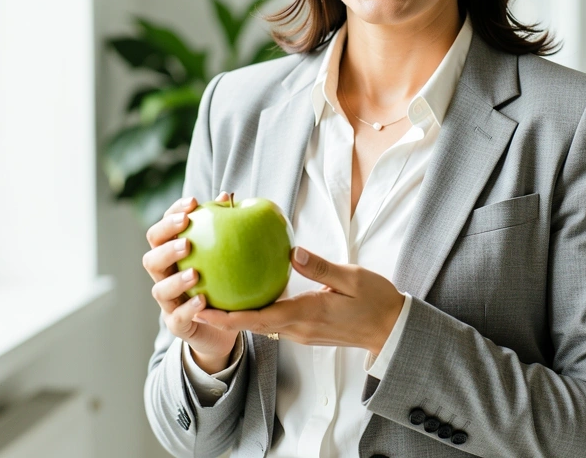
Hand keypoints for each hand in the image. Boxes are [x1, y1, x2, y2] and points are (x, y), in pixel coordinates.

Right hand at [143, 192, 238, 372]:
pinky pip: (178, 317)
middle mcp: (164, 277)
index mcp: (170, 256)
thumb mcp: (223, 254)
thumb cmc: (220, 282)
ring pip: (159, 289)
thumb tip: (228, 196)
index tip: (193, 203)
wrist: (221, 326)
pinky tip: (203, 300)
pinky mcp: (177, 324)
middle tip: (187, 240)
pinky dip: (188, 308)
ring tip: (195, 273)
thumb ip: (223, 227)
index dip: (171, 215)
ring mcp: (168, 302)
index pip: (161, 232)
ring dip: (175, 280)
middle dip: (166, 246)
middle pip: (151, 258)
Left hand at [195, 247, 404, 356]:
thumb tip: (292, 251)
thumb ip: (320, 266)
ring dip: (237, 315)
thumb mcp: (352, 278)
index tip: (199, 308)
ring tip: (213, 296)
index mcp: (306, 314)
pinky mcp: (307, 330)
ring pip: (261, 324)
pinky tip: (248, 294)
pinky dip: (256, 311)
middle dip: (221, 316)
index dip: (225, 317)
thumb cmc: (377, 302)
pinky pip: (274, 322)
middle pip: (251, 324)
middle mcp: (298, 328)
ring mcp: (302, 332)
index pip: (257, 318)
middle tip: (193, 299)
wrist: (393, 330)